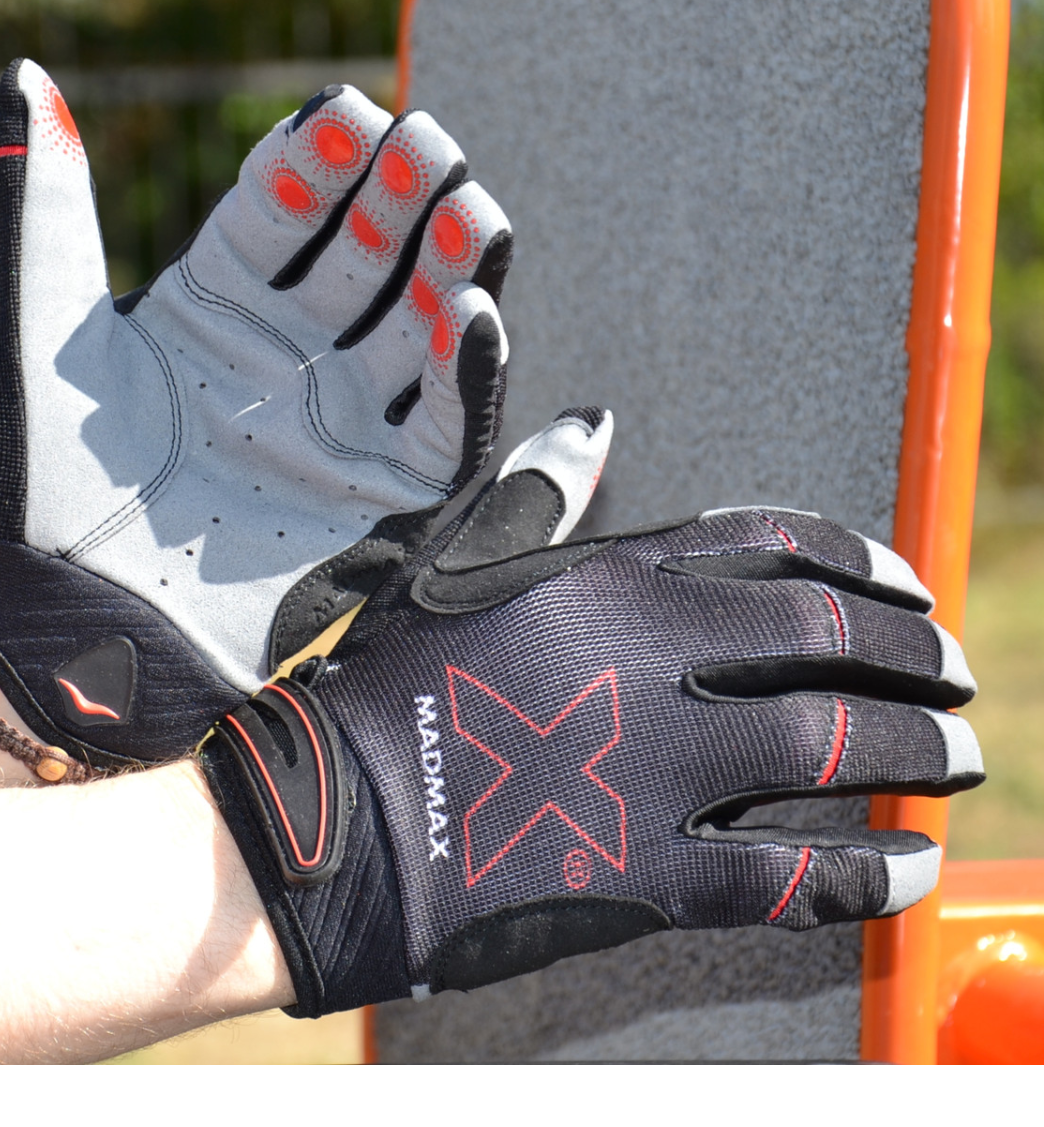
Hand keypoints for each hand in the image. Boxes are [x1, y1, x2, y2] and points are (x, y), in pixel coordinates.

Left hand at [0, 60, 510, 769]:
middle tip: (432, 145)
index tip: (345, 113)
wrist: (79, 619)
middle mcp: (285, 363)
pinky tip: (476, 311)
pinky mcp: (382, 494)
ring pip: (419, 331)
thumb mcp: (37, 330)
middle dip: (400, 203)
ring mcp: (337, 425)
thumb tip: (33, 83)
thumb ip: (47, 206)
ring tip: (473, 209)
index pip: (280, 217)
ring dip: (454, 270)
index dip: (313, 165)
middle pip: (364, 264)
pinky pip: (446, 425)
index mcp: (212, 314)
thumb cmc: (43, 481)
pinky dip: (470, 373)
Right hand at [201, 485, 981, 1016]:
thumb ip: (538, 494)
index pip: (772, 546)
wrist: (334, 817)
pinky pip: (793, 873)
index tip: (907, 583)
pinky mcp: (654, 871)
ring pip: (834, 748)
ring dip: (916, 748)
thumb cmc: (385, 682)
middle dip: (912, 652)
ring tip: (962, 755)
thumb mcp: (456, 565)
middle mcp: (658, 659)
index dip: (857, 560)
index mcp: (614, 579)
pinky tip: (909, 865)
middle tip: (960, 667)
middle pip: (826, 640)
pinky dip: (867, 871)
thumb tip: (590, 424)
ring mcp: (663, 765)